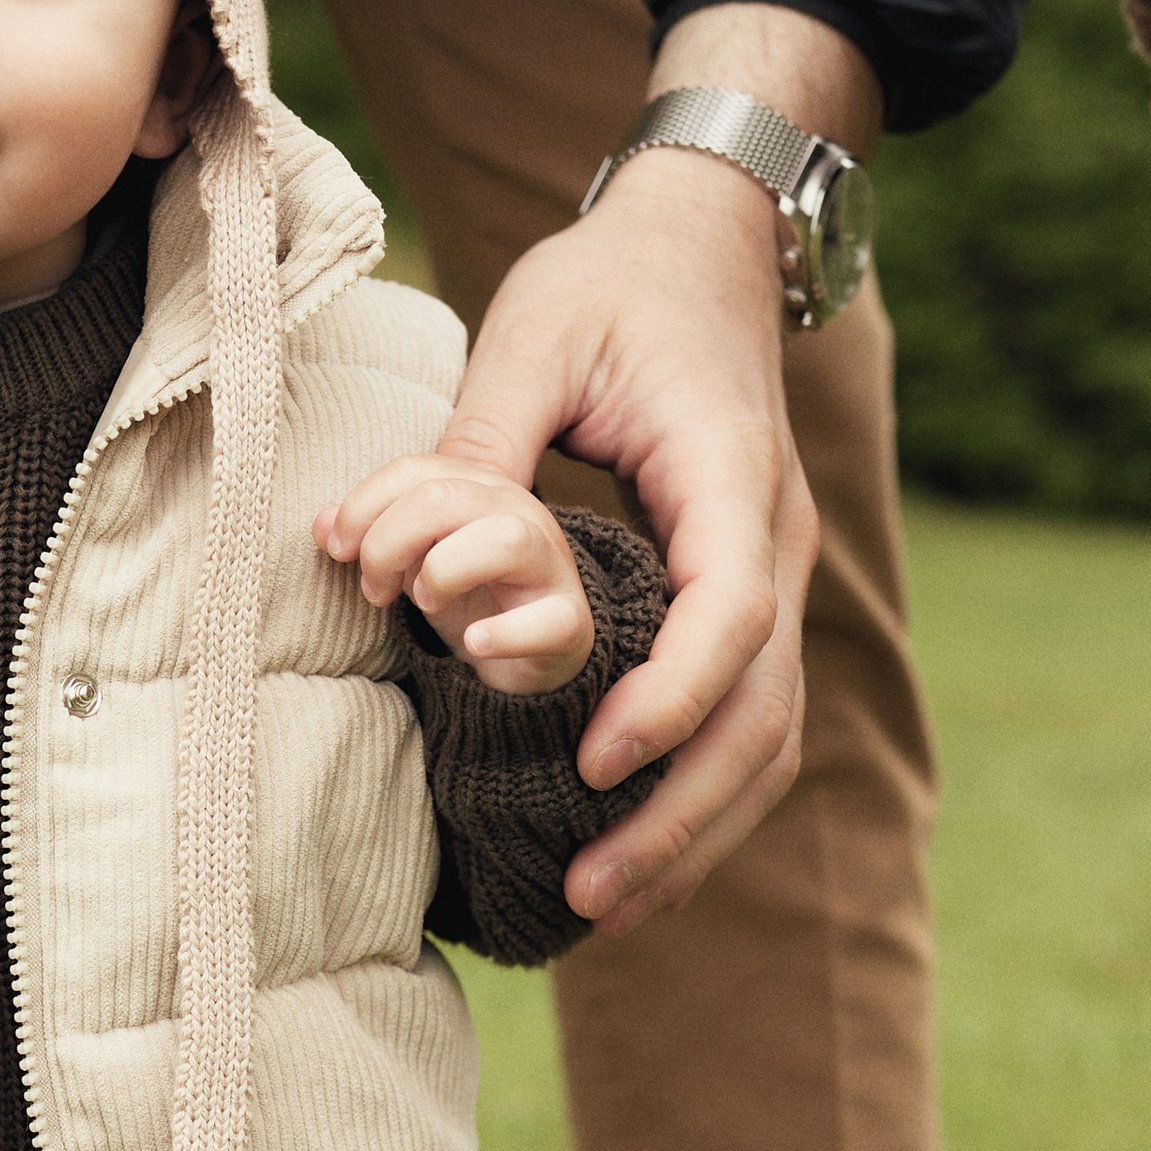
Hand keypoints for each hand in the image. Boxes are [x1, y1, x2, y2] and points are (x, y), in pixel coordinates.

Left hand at [313, 458, 595, 691]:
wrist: (528, 655)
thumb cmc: (466, 596)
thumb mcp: (411, 559)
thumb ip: (369, 534)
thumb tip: (320, 525)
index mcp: (478, 488)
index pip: (414, 470)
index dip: (362, 507)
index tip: (336, 550)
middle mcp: (518, 513)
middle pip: (444, 499)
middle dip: (388, 544)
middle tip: (375, 589)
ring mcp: (549, 565)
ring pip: (503, 538)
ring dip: (444, 572)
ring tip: (426, 603)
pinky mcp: (569, 621)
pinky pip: (546, 620)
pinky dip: (503, 634)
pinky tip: (473, 644)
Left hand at [429, 4, 840, 933]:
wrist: (701, 243)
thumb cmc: (613, 283)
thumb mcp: (534, 336)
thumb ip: (475, 442)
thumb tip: (381, 544)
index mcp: (730, 474)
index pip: (730, 614)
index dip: (673, 699)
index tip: (599, 761)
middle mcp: (768, 540)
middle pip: (763, 710)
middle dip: (684, 813)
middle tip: (592, 890)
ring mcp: (766, 577)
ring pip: (767, 736)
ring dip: (695, 831)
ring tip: (607, 907)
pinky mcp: (740, 602)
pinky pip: (744, 721)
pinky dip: (698, 799)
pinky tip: (635, 861)